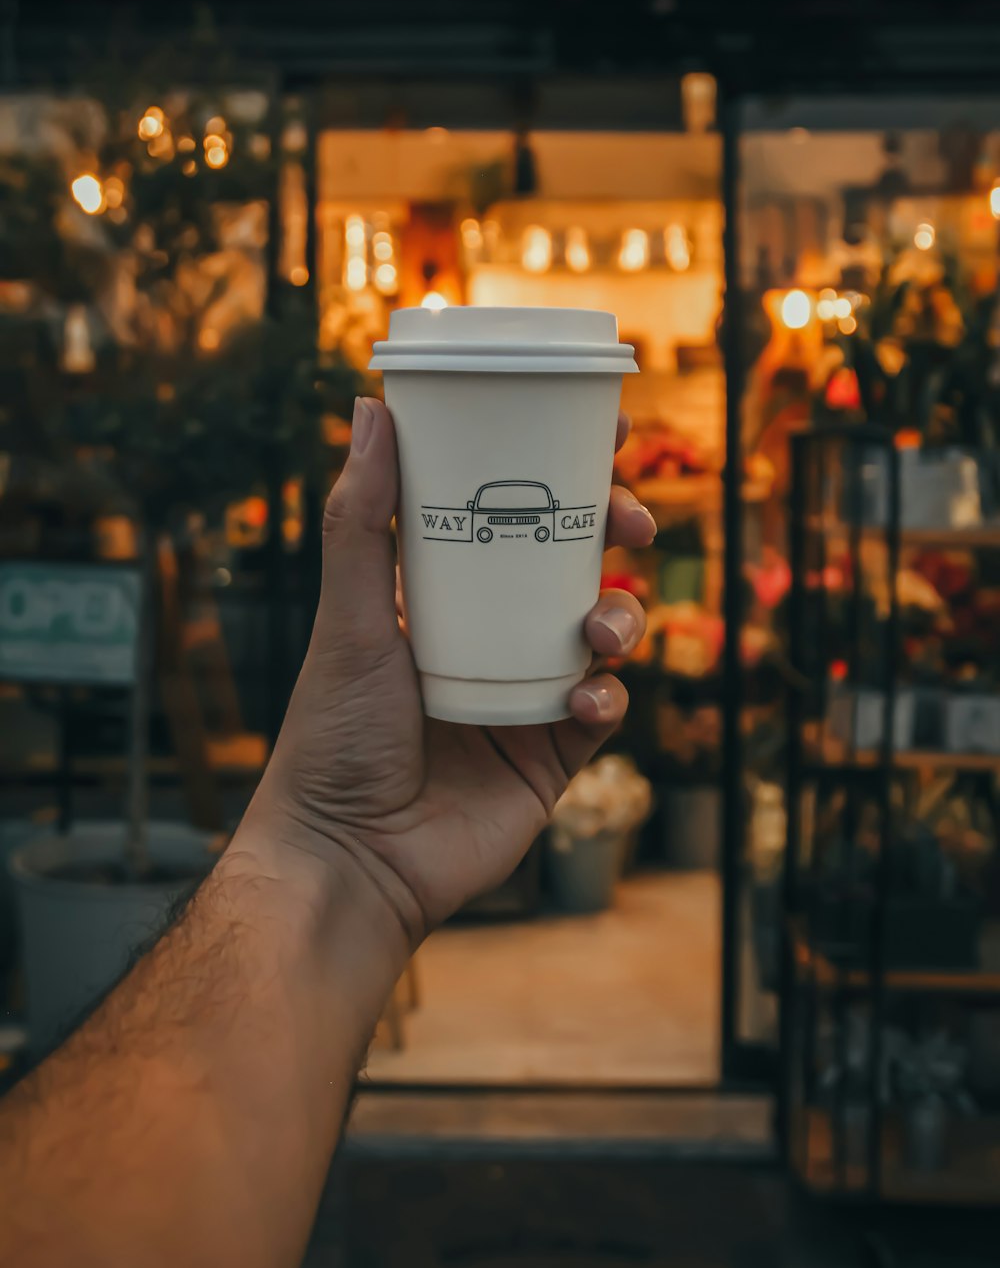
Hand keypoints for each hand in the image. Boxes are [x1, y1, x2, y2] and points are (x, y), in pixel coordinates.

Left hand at [247, 397, 655, 947]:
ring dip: (622, 615)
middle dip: (615, 533)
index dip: (563, 471)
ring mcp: (526, 696)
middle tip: (632, 521)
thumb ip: (360, 521)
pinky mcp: (551, 756)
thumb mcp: (349, 618)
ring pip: (604, 633)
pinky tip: (581, 702)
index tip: (606, 430)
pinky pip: (603, 713)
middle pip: (574, 565)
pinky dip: (604, 699)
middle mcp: (490, 638)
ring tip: (599, 626)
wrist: (350, 859)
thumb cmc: (333, 737)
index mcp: (445, 597)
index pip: (512, 515)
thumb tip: (370, 408)